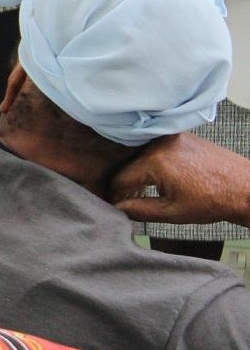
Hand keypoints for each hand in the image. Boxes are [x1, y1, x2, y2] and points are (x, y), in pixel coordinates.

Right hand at [109, 132, 249, 225]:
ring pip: (141, 156)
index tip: (114, 204)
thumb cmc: (215, 200)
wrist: (246, 188)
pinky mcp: (181, 137)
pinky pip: (156, 149)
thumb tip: (118, 208)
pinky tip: (160, 179)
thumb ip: (140, 210)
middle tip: (128, 201)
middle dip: (126, 184)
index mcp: (155, 161)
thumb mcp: (173, 212)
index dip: (115, 194)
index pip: (120, 178)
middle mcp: (160, 144)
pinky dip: (152, 163)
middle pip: (128, 165)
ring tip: (144, 192)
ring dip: (139, 173)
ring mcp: (171, 137)